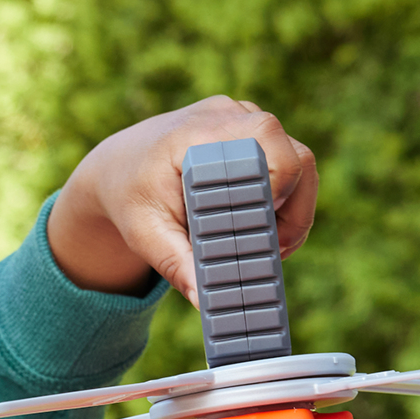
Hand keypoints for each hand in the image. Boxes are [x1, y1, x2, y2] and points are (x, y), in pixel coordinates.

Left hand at [46, 97, 318, 302]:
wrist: (119, 167)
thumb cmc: (131, 197)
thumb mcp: (145, 234)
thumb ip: (175, 265)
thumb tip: (204, 302)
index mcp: (199, 132)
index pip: (265, 143)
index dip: (277, 188)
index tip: (264, 233)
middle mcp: (227, 116)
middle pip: (294, 155)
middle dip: (293, 209)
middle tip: (274, 251)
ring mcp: (244, 118)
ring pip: (299, 160)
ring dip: (295, 207)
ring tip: (274, 248)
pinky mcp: (252, 131)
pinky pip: (289, 162)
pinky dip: (289, 198)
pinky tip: (270, 231)